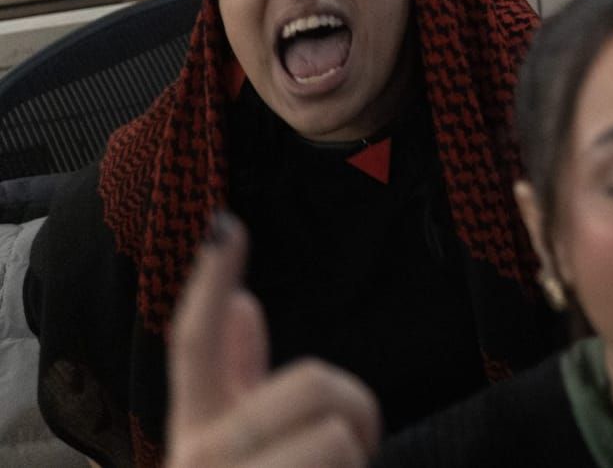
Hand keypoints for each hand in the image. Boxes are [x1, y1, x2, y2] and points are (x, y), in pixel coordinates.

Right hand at [165, 214, 380, 467]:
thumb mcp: (241, 444)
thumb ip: (238, 377)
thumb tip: (242, 302)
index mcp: (196, 431)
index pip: (194, 344)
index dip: (210, 283)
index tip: (225, 226)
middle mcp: (202, 456)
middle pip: (312, 380)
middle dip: (357, 409)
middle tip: (358, 443)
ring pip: (338, 433)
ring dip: (358, 455)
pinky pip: (345, 457)